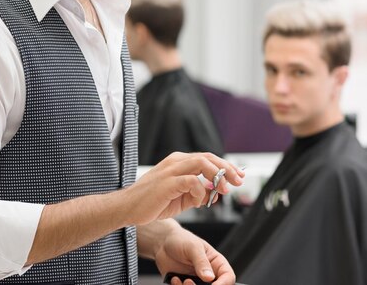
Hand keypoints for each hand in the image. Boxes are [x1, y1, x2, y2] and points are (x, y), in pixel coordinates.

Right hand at [123, 152, 243, 225]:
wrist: (128, 208)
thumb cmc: (151, 203)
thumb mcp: (180, 198)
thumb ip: (198, 193)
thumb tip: (215, 192)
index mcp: (179, 163)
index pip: (207, 158)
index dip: (225, 166)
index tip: (238, 176)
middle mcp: (176, 162)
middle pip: (208, 157)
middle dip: (227, 168)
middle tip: (238, 180)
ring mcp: (170, 170)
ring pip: (202, 163)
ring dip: (217, 175)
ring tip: (223, 189)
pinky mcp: (166, 182)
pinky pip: (191, 180)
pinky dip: (200, 190)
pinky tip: (199, 200)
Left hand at [156, 227, 234, 284]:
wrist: (162, 243)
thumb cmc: (181, 239)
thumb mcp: (193, 247)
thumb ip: (201, 262)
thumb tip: (209, 277)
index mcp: (216, 263)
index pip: (228, 277)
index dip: (223, 284)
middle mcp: (209, 275)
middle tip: (191, 283)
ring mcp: (197, 282)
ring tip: (184, 281)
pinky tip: (175, 279)